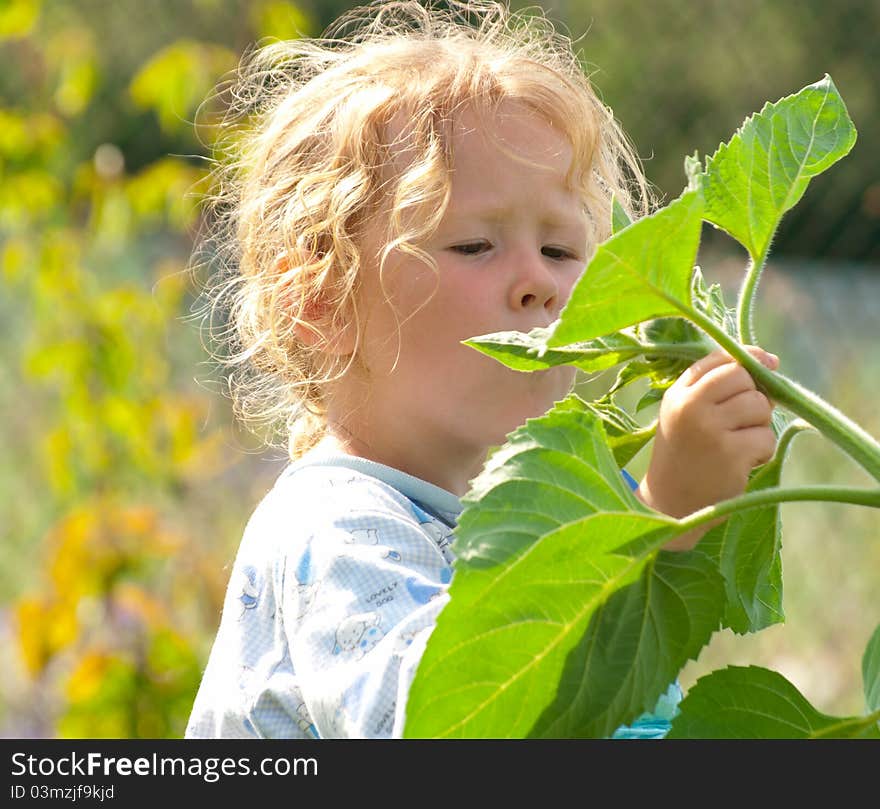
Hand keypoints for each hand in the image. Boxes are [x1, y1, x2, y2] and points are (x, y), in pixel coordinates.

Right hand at [636, 346, 778, 549]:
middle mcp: (690, 408)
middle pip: (743, 378)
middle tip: (742, 422)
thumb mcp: (685, 414)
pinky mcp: (731, 454)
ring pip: (759, 407)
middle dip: (754, 396)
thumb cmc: (684, 455)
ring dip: (758, 426)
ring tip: (737, 445)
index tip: (767, 365)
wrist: (670, 505)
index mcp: (678, 395)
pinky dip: (761, 452)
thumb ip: (716, 386)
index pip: (719, 359)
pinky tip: (740, 464)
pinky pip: (766, 438)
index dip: (748, 358)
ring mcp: (710, 430)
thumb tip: (771, 361)